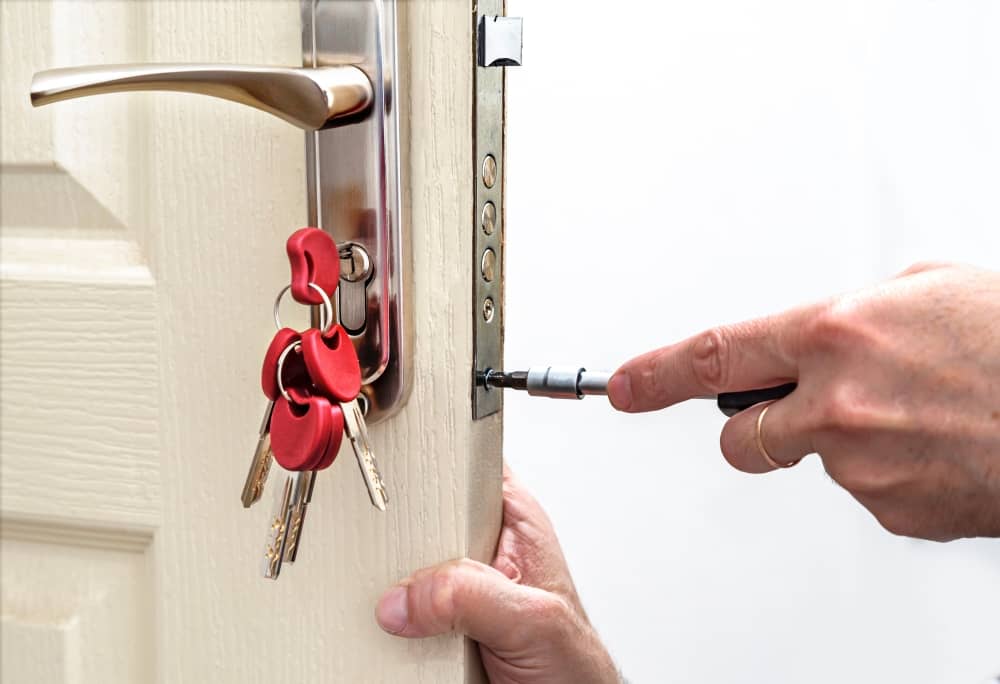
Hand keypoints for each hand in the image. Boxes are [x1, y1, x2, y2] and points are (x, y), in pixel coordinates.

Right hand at [375, 466, 619, 683]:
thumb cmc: (575, 666)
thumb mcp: (533, 620)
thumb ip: (474, 595)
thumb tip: (408, 596)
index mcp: (512, 519)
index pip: (466, 463)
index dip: (432, 461)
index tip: (395, 474)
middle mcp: (480, 547)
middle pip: (420, 515)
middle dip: (400, 536)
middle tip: (387, 558)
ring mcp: (455, 587)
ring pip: (401, 566)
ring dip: (391, 588)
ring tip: (392, 606)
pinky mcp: (434, 623)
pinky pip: (395, 612)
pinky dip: (388, 625)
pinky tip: (391, 632)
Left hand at [608, 263, 999, 540]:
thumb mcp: (925, 291)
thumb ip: (853, 313)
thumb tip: (821, 334)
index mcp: (836, 333)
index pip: (712, 356)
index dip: (655, 374)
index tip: (622, 386)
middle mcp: (839, 402)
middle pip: (741, 437)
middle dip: (758, 429)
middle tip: (813, 411)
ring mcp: (865, 464)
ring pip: (813, 463)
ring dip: (845, 444)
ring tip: (915, 418)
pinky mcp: (894, 510)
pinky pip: (865, 493)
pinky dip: (890, 475)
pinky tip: (937, 448)